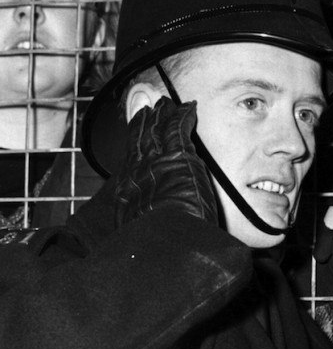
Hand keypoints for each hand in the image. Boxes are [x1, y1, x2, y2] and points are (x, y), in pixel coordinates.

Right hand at [114, 98, 217, 227]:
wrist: (165, 240)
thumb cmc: (157, 245)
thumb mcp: (140, 234)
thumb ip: (144, 225)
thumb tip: (148, 231)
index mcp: (128, 191)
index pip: (130, 162)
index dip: (133, 147)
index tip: (135, 139)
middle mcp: (137, 171)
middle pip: (138, 140)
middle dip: (142, 122)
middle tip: (145, 108)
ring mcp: (157, 160)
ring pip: (156, 129)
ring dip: (161, 114)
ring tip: (164, 103)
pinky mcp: (178, 154)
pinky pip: (179, 127)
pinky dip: (183, 115)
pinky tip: (188, 107)